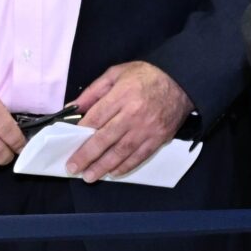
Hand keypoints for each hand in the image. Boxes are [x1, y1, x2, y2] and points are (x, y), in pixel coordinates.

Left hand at [66, 61, 189, 178]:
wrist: (181, 82)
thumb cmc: (147, 76)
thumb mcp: (116, 73)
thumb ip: (93, 91)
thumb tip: (74, 107)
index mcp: (122, 95)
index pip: (96, 118)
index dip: (80, 133)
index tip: (69, 144)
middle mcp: (133, 114)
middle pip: (105, 139)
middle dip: (87, 155)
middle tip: (73, 167)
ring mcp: (147, 128)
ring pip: (121, 152)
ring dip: (103, 166)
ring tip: (89, 176)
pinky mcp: (158, 138)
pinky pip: (139, 156)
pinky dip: (125, 166)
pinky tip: (113, 172)